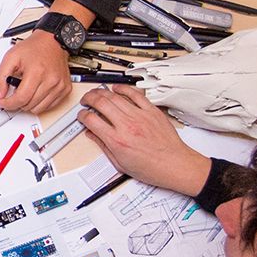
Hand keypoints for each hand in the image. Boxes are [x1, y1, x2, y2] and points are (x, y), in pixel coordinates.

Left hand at [0, 32, 72, 113]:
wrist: (53, 41)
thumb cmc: (34, 47)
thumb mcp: (11, 57)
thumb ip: (1, 77)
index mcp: (37, 72)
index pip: (21, 98)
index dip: (8, 103)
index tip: (2, 102)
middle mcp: (51, 80)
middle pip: (29, 105)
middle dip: (17, 102)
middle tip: (13, 93)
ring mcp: (60, 86)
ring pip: (39, 109)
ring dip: (28, 104)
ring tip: (25, 91)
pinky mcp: (65, 89)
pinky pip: (49, 106)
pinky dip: (40, 103)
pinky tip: (35, 92)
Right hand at [78, 85, 211, 195]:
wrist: (175, 165)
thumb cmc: (152, 168)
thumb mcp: (121, 164)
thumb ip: (104, 147)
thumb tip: (93, 135)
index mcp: (117, 141)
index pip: (91, 120)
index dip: (82, 116)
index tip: (82, 116)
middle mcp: (127, 126)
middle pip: (100, 102)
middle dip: (88, 99)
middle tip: (86, 101)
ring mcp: (139, 116)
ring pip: (115, 96)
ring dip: (102, 92)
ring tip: (98, 94)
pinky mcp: (151, 111)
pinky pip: (135, 94)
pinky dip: (124, 88)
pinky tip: (117, 89)